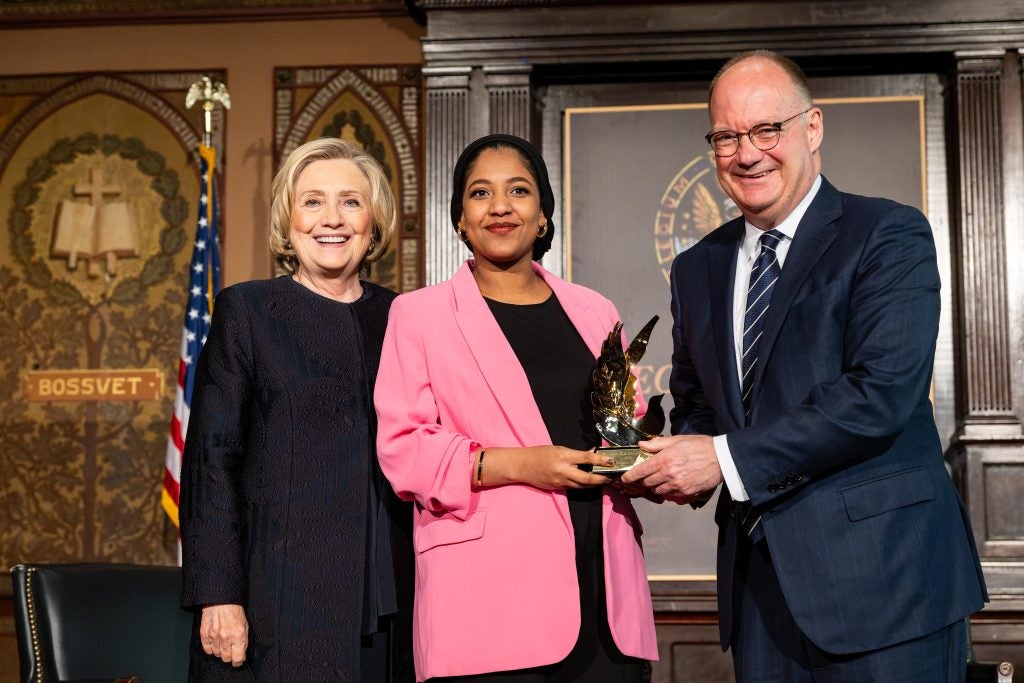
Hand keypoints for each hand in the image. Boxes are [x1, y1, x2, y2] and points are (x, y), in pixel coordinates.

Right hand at [200, 603, 247, 666]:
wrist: (221, 600)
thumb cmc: (234, 611)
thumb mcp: (245, 625)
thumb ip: (244, 641)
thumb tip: (242, 654)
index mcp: (238, 635)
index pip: (238, 658)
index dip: (238, 662)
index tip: (238, 661)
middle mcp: (226, 638)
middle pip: (226, 658)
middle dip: (229, 656)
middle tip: (230, 651)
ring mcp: (214, 637)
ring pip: (217, 654)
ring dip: (220, 651)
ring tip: (222, 643)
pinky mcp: (205, 635)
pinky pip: (207, 650)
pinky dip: (211, 649)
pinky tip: (214, 643)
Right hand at [489, 446, 611, 489]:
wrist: (522, 466)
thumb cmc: (539, 454)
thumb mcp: (558, 449)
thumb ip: (575, 453)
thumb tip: (591, 454)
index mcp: (563, 457)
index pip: (586, 458)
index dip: (601, 460)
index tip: (612, 461)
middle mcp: (563, 471)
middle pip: (587, 478)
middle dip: (601, 479)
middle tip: (610, 477)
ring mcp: (560, 482)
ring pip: (582, 486)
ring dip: (594, 484)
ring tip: (602, 480)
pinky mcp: (558, 488)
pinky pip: (574, 488)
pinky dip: (582, 485)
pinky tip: (588, 483)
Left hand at [621, 435, 722, 504]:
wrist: (722, 458)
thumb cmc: (699, 446)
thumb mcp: (676, 440)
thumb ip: (657, 444)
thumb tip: (642, 445)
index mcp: (664, 460)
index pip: (640, 472)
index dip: (630, 477)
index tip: (625, 479)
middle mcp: (669, 475)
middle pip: (647, 484)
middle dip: (644, 481)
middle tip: (645, 477)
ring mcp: (678, 486)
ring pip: (658, 492)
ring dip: (656, 487)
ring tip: (661, 480)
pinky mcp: (687, 494)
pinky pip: (672, 497)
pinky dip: (669, 493)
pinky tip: (673, 485)